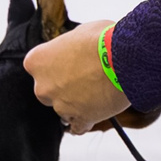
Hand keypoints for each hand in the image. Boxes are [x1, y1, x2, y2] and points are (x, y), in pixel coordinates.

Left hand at [25, 19, 143, 135]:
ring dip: (78, 103)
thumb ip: (68, 48)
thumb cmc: (103, 40)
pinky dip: (86, 120)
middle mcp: (43, 86)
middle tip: (86, 77)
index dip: (57, 65)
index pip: (39, 67)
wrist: (124, 59)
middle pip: (49, 90)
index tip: (71, 63)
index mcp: (36, 62)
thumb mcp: (78, 33)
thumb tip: (74, 50)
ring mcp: (60, 106)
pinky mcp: (79, 120)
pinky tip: (96, 111)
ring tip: (100, 90)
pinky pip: (78, 126)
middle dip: (64, 87)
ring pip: (64, 109)